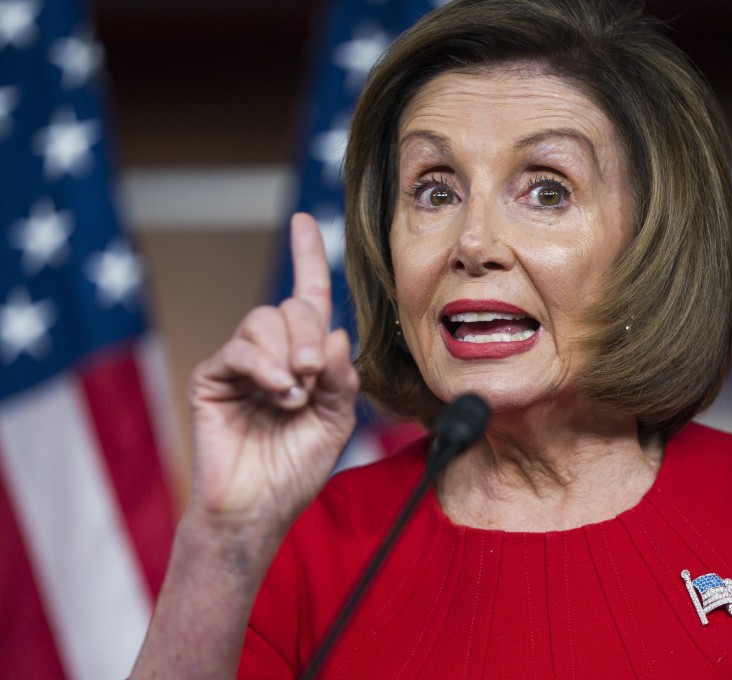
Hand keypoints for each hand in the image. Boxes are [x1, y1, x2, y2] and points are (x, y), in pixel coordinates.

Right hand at [187, 213, 358, 537]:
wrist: (260, 508)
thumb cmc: (297, 467)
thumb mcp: (338, 421)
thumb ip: (343, 378)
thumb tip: (337, 333)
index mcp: (305, 357)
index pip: (307, 296)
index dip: (306, 256)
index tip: (303, 221)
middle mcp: (272, 353)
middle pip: (291, 306)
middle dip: (309, 336)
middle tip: (314, 377)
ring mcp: (240, 363)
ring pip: (264, 319)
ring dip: (288, 353)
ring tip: (295, 394)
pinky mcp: (213, 377)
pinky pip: (239, 349)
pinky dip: (264, 366)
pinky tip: (279, 392)